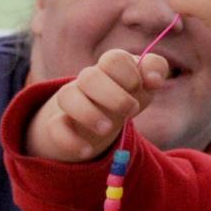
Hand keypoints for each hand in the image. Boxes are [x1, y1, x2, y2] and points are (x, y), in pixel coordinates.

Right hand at [26, 49, 169, 161]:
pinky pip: (54, 128)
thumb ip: (154, 71)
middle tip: (131, 111)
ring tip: (107, 129)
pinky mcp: (58, 125)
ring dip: (89, 114)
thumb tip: (156, 78)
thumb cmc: (125, 96)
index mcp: (110, 68)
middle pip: (90, 76)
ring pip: (66, 97)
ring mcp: (71, 102)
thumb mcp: (143, 84)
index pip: (115, 59)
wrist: (94, 120)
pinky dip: (70, 140)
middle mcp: (87, 81)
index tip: (139, 87)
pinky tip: (87, 151)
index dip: (130, 73)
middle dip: (114, 96)